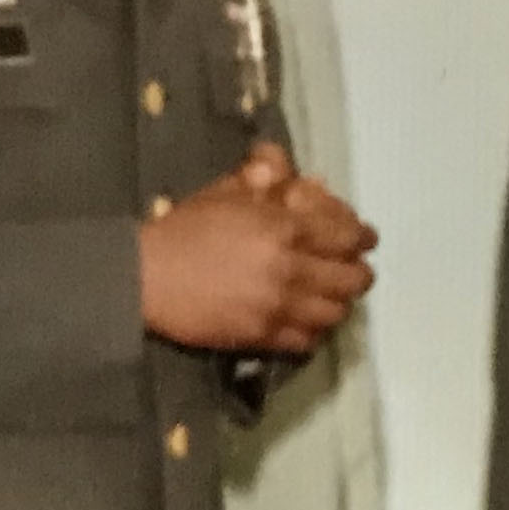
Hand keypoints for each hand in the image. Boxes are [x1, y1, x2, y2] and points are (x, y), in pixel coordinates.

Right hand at [139, 145, 376, 354]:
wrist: (142, 276)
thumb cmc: (183, 229)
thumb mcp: (223, 192)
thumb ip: (262, 178)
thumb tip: (290, 168)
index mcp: (284, 229)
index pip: (348, 237)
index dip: (363, 238)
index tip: (366, 239)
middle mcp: (290, 269)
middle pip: (352, 279)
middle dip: (358, 272)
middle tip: (351, 269)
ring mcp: (278, 307)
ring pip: (336, 312)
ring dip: (339, 302)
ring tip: (330, 296)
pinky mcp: (261, 336)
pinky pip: (307, 341)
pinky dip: (314, 331)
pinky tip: (307, 321)